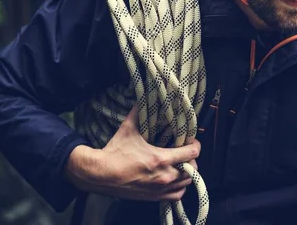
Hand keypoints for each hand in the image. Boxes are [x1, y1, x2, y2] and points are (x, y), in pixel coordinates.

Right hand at [65, 105, 200, 201]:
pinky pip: (177, 195)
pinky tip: (174, 179)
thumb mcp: (128, 129)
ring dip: (187, 173)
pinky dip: (179, 187)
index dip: (195, 144)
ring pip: (187, 183)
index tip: (191, 140)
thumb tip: (143, 99)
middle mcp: (165, 176)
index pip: (192, 153)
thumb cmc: (115, 152)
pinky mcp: (154, 197)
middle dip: (192, 159)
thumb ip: (138, 112)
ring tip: (181, 164)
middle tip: (185, 151)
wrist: (100, 175)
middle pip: (193, 169)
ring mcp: (160, 189)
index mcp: (161, 159)